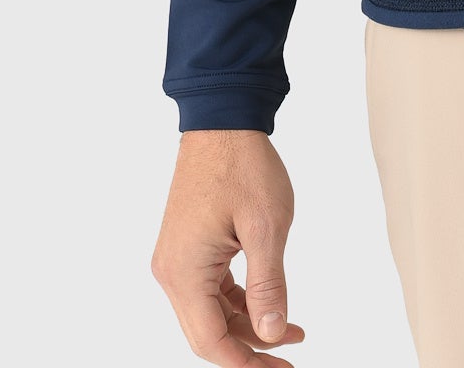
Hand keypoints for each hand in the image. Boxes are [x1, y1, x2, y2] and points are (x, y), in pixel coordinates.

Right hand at [151, 130, 305, 362]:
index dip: (246, 362)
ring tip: (291, 329)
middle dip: (250, 348)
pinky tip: (269, 302)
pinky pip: (210, 289)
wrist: (223, 120)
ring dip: (248, 324)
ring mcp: (177, 258)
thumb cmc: (243, 165)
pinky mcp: (188, 246)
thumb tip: (271, 334)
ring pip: (210, 312)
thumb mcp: (266, 227)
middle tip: (290, 355)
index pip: (210, 341)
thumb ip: (268, 286)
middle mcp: (172, 272)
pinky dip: (239, 300)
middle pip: (208, 332)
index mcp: (184, 272)